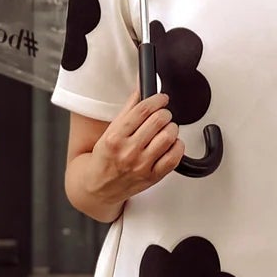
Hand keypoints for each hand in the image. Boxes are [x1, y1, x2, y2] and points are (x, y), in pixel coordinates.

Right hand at [88, 88, 184, 206]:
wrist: (98, 186)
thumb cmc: (105, 158)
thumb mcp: (110, 131)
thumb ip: (128, 110)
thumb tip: (141, 90)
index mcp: (116, 137)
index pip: (143, 110)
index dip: (157, 100)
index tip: (162, 98)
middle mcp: (128, 151)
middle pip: (158, 120)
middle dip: (165, 113)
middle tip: (163, 114)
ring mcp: (141, 165)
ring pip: (169, 136)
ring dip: (172, 128)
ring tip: (166, 129)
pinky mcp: (152, 177)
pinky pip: (174, 157)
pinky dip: (177, 146)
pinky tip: (171, 144)